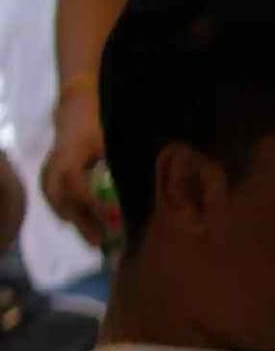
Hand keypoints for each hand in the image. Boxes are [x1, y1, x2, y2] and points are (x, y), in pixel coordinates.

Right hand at [41, 97, 109, 250]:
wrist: (76, 108)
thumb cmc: (100, 121)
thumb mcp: (113, 137)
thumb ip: (124, 159)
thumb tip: (150, 182)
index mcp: (71, 156)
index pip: (77, 186)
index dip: (92, 204)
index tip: (112, 218)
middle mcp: (55, 166)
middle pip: (63, 201)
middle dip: (81, 221)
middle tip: (100, 242)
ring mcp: (49, 170)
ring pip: (56, 202)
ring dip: (74, 220)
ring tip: (93, 238)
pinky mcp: (49, 174)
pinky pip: (54, 198)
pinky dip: (67, 212)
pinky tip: (81, 225)